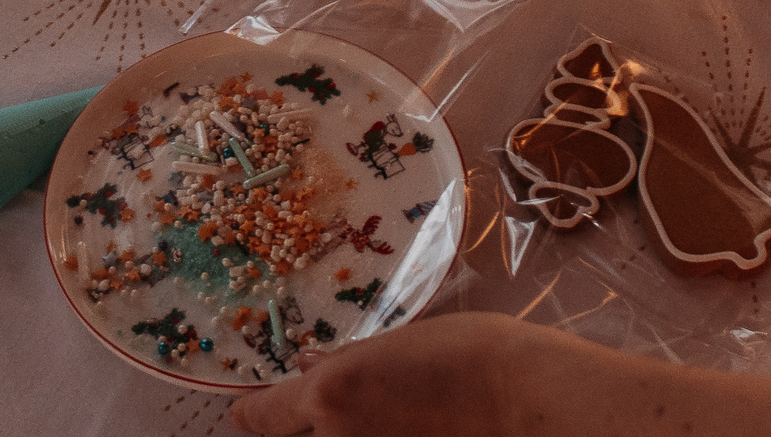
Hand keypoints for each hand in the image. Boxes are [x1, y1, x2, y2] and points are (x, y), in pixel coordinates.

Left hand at [232, 313, 528, 436]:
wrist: (526, 401)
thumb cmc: (471, 355)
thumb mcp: (401, 343)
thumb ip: (348, 363)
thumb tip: (309, 370)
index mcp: (330, 396)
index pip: (266, 416)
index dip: (252, 413)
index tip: (244, 413)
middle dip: (304, 427)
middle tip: (337, 409)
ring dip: (343, 434)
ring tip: (379, 414)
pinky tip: (406, 426)